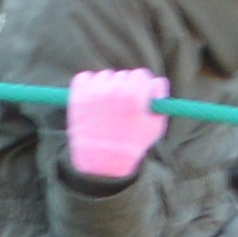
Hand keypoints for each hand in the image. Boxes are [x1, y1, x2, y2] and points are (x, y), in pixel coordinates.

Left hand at [68, 68, 169, 185]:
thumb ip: (160, 99)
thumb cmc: (132, 144)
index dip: (142, 86)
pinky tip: (93, 99)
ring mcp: (94, 93)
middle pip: (123, 75)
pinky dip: (88, 84)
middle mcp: (114, 91)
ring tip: (107, 107)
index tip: (139, 95)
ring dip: (107, 87)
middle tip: (122, 106)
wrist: (102, 161)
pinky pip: (84, 78)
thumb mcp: (155, 124)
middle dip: (125, 87)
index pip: (141, 74)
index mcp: (134, 96)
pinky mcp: (77, 96)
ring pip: (104, 77)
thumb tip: (155, 83)